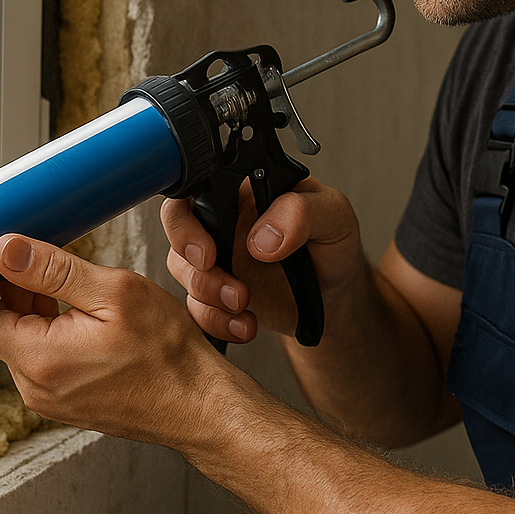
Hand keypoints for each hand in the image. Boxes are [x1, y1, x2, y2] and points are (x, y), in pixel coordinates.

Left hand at [0, 234, 228, 447]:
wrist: (199, 405)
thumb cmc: (169, 357)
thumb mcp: (114, 293)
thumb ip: (53, 269)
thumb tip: (7, 250)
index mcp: (39, 359)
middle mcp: (35, 386)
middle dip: (11, 290)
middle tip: (42, 257)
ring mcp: (50, 399)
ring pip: (22, 342)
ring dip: (35, 310)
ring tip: (72, 285)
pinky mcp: (66, 402)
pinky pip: (43, 360)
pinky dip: (52, 331)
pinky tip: (82, 314)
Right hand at [160, 177, 370, 345]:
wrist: (337, 296)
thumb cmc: (333, 244)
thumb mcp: (333, 216)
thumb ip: (301, 214)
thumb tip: (262, 237)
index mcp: (243, 190)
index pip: (195, 188)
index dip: (185, 218)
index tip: (206, 248)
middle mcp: (223, 221)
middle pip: (177, 230)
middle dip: (188, 258)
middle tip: (215, 270)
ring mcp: (218, 258)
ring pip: (183, 271)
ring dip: (207, 293)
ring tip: (244, 304)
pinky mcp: (218, 293)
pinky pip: (197, 308)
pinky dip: (216, 321)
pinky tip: (246, 325)